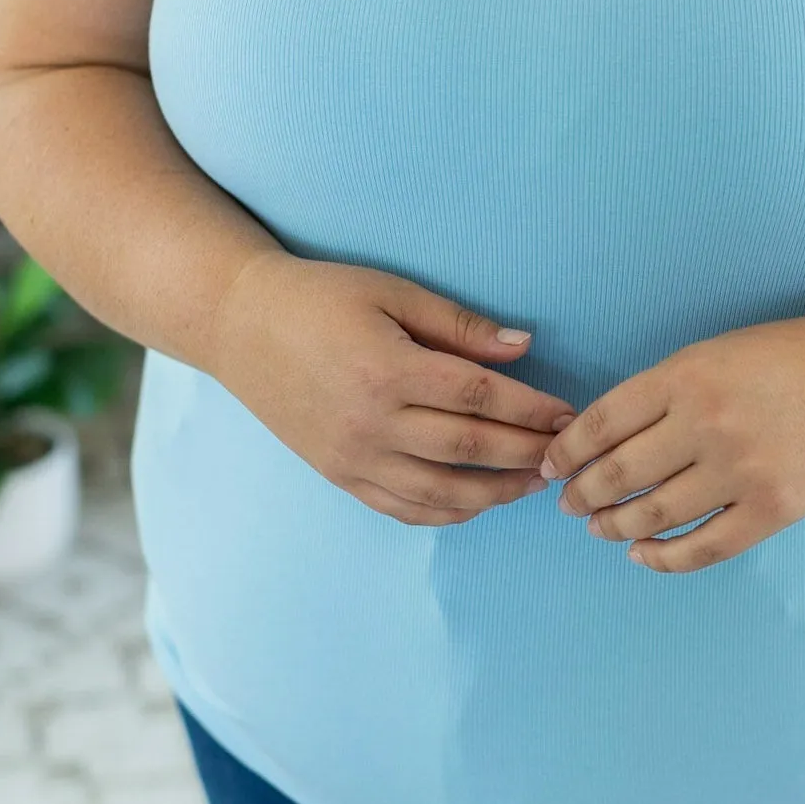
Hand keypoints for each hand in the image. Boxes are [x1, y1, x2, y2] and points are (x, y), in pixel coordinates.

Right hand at [212, 251, 575, 524]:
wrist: (238, 325)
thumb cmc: (319, 297)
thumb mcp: (391, 292)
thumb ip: (459, 324)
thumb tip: (524, 346)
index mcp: (388, 368)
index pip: (480, 397)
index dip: (531, 408)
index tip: (566, 413)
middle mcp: (371, 421)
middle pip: (469, 448)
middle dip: (526, 453)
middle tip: (564, 453)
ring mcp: (353, 455)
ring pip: (441, 491)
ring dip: (496, 493)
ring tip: (533, 483)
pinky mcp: (338, 474)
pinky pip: (403, 507)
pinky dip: (448, 512)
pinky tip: (479, 502)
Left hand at [539, 310, 804, 572]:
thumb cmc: (776, 361)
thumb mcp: (707, 355)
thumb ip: (656, 394)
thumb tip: (594, 440)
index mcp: (684, 378)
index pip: (602, 423)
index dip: (567, 451)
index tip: (551, 466)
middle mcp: (707, 425)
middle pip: (620, 473)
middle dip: (582, 494)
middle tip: (568, 503)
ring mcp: (741, 471)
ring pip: (654, 514)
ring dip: (614, 526)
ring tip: (599, 527)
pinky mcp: (772, 509)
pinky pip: (704, 547)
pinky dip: (663, 557)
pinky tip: (641, 554)